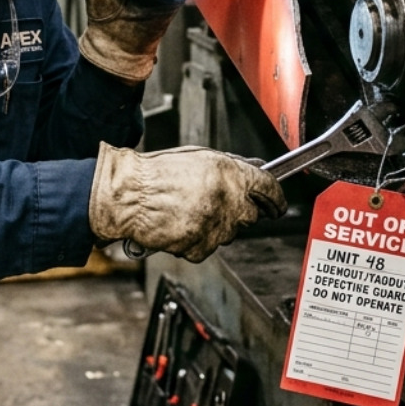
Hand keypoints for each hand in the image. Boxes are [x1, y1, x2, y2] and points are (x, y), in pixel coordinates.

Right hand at [89, 144, 288, 262]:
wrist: (127, 196)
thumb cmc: (156, 174)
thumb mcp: (199, 158)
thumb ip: (232, 165)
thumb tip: (256, 168)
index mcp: (229, 174)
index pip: (269, 189)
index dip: (276, 198)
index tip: (277, 205)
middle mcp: (227, 200)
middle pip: (251, 214)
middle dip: (239, 211)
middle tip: (215, 204)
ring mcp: (215, 226)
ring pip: (229, 232)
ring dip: (217, 225)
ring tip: (189, 210)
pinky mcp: (200, 247)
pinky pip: (208, 247)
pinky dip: (198, 240)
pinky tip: (181, 224)